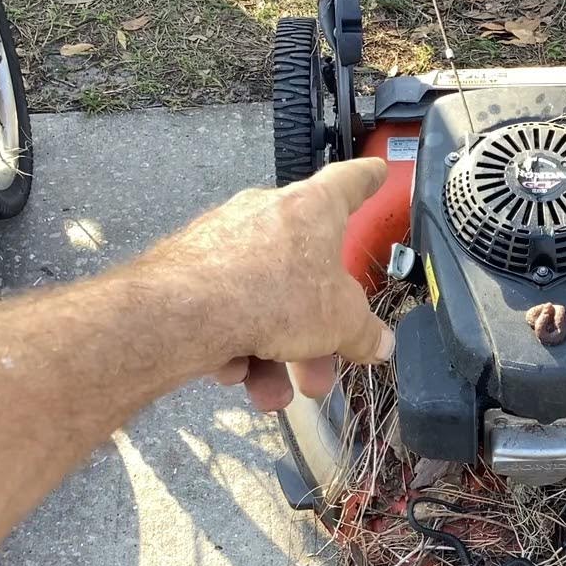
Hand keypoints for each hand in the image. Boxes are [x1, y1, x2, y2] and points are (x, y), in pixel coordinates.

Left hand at [141, 158, 392, 410]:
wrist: (186, 312)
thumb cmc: (275, 296)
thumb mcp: (341, 323)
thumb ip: (365, 334)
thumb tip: (379, 344)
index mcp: (313, 208)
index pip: (349, 183)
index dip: (366, 180)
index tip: (374, 173)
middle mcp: (267, 213)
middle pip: (304, 271)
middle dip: (315, 331)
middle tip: (319, 372)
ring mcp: (224, 238)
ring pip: (264, 299)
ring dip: (274, 351)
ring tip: (272, 392)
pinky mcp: (190, 268)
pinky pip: (227, 308)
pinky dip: (235, 344)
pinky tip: (235, 374)